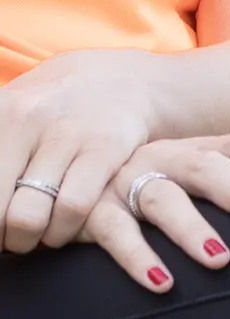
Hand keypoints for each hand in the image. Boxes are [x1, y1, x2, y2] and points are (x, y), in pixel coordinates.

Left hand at [0, 51, 159, 254]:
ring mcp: (67, 131)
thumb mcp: (13, 113)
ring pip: (29, 217)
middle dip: (1, 237)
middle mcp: (26, 118)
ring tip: (36, 235)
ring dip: (29, 240)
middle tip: (10, 238)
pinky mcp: (106, 146)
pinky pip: (72, 208)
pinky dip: (63, 230)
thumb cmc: (56, 108)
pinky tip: (65, 225)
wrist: (128, 78)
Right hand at [77, 132, 229, 290]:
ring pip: (164, 200)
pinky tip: (162, 283)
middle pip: (205, 167)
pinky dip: (139, 258)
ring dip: (193, 229)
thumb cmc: (141, 195)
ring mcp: (125, 182)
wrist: (61, 189)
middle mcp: (161, 159)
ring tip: (221, 259)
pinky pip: (115, 233)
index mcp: (190, 151)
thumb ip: (226, 192)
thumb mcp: (182, 184)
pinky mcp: (90, 211)